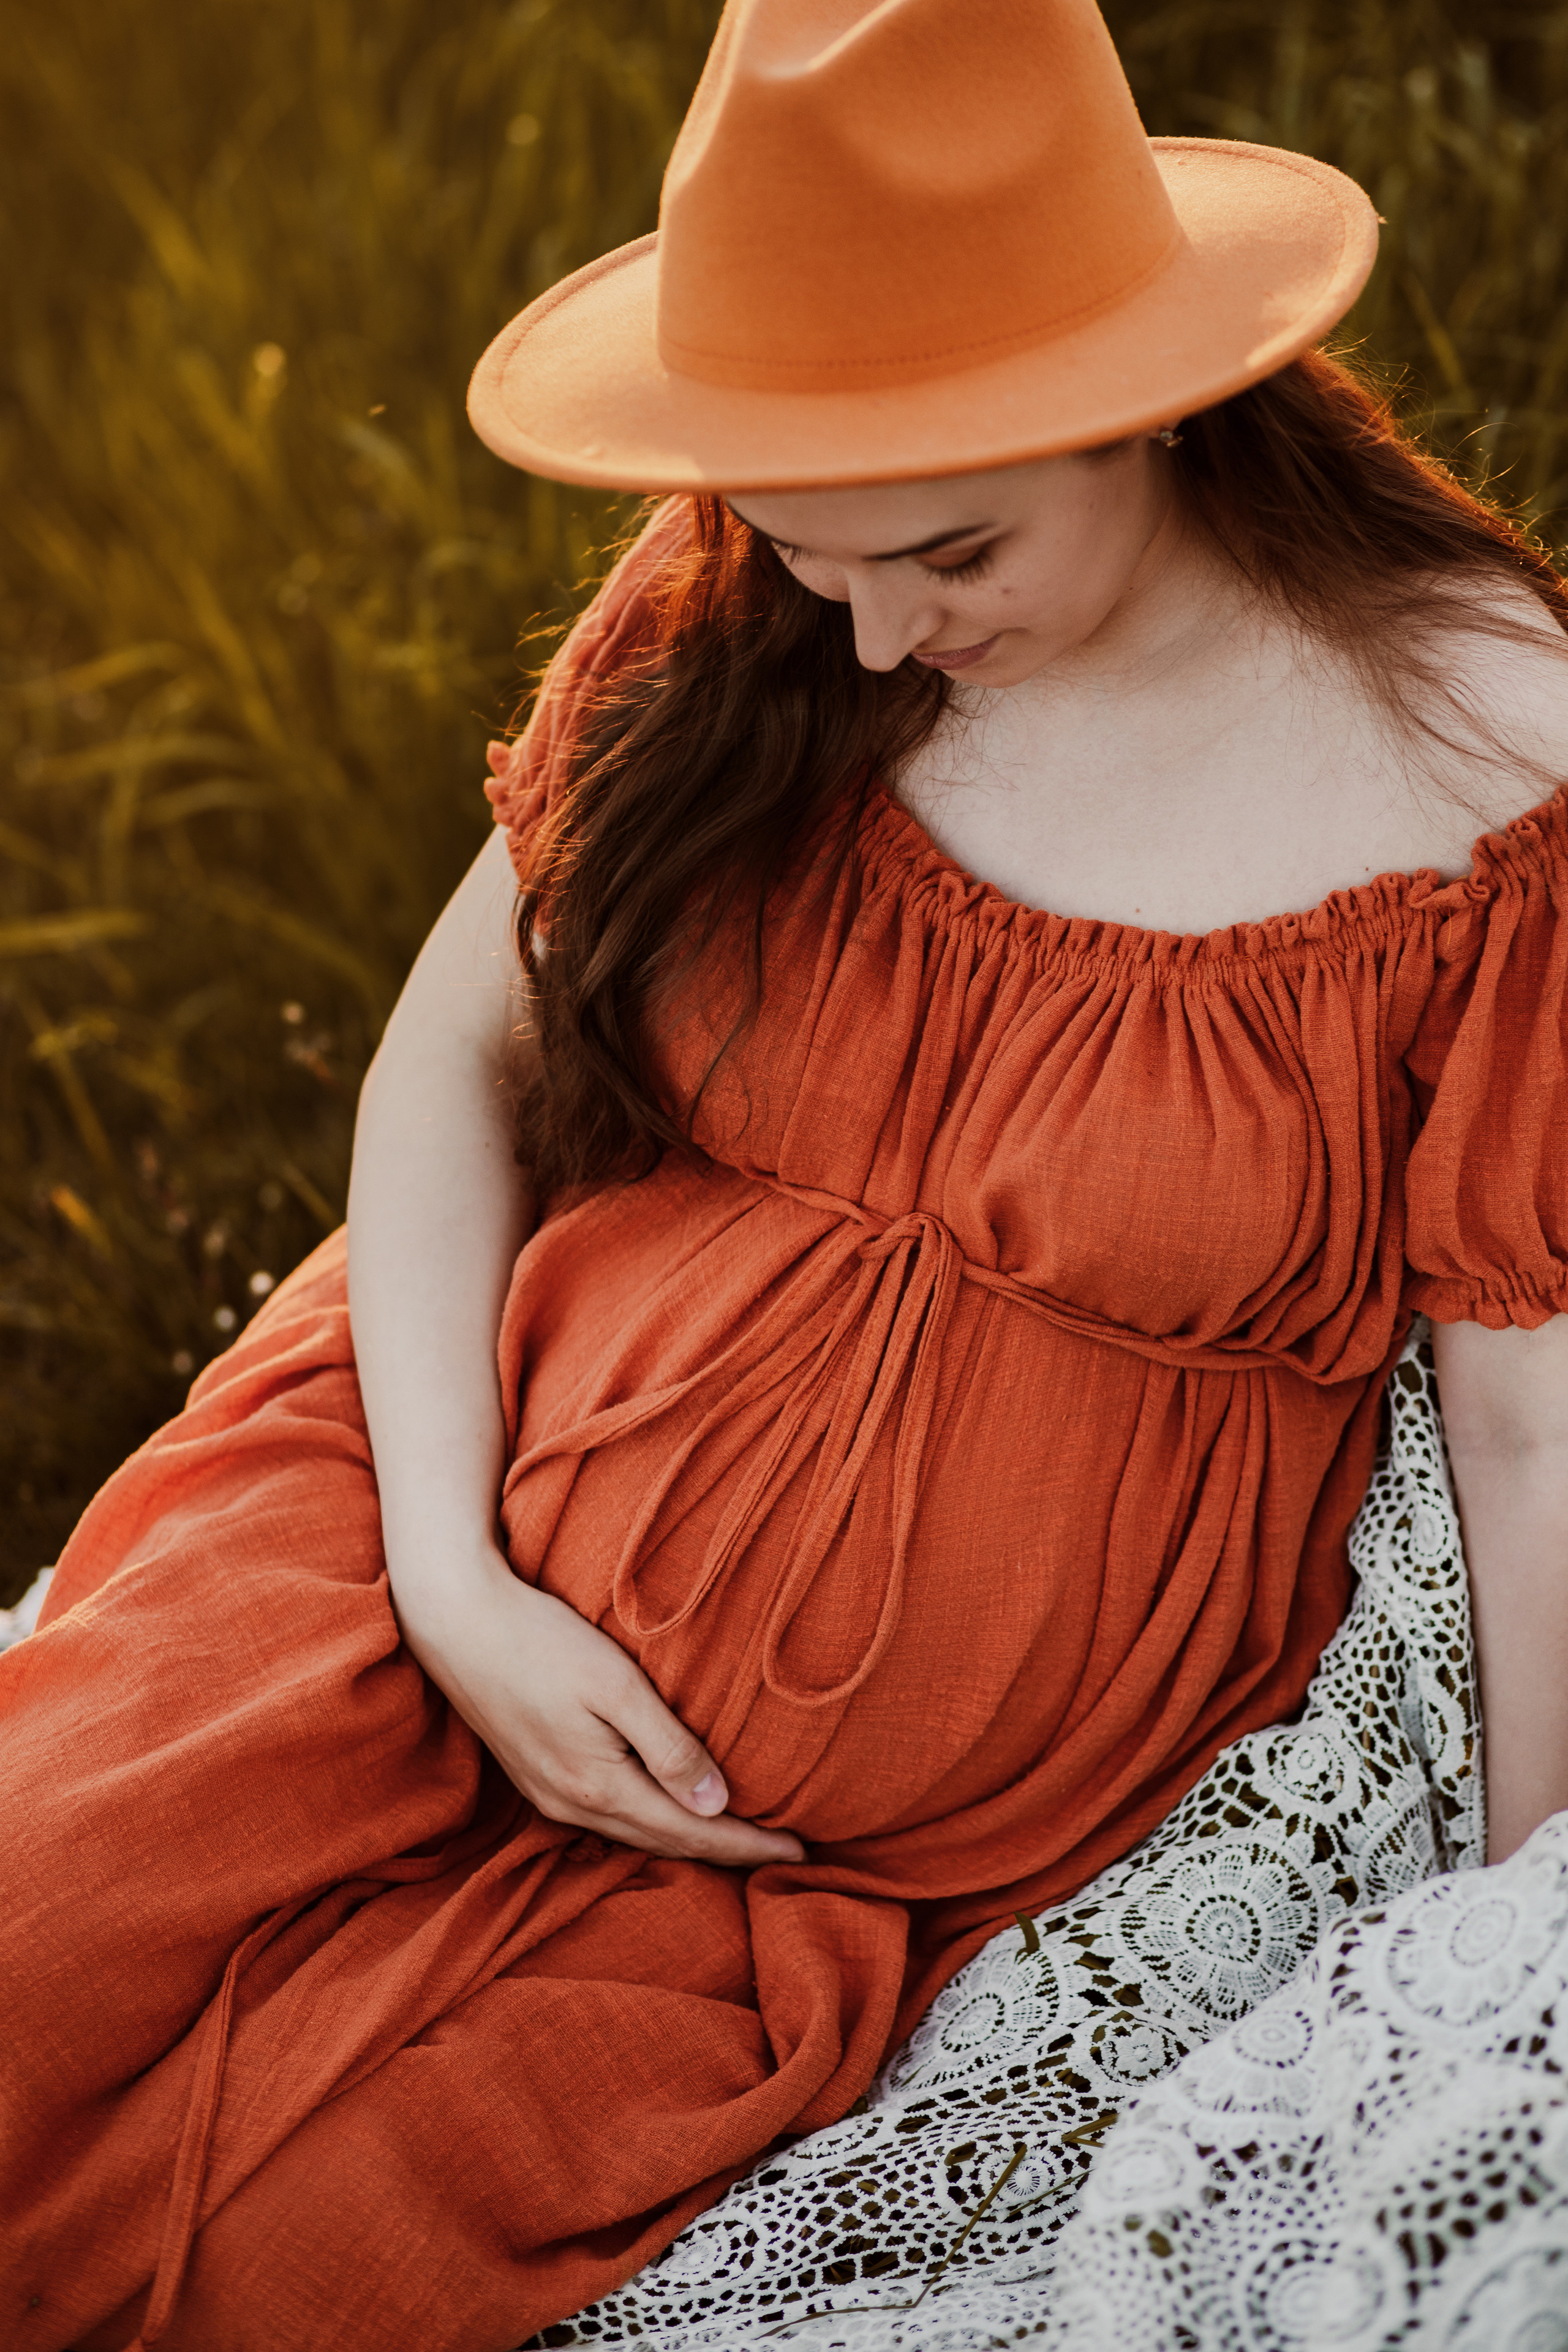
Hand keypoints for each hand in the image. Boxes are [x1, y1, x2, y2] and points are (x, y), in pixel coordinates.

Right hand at [391, 1545, 805, 1866]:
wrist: (454, 1620)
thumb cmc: (539, 1640)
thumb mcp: (614, 1685)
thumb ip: (667, 1746)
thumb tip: (717, 1803)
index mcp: (598, 1787)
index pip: (691, 1831)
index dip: (747, 1843)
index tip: (801, 1850)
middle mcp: (571, 1805)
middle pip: (665, 1842)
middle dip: (724, 1850)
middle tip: (782, 1850)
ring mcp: (548, 1793)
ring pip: (635, 1832)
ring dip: (687, 1838)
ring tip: (737, 1835)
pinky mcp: (536, 1774)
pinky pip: (609, 1815)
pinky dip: (651, 1819)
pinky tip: (668, 1807)